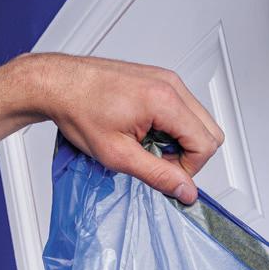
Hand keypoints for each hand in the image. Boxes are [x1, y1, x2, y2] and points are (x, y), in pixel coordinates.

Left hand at [20, 53, 223, 203]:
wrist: (58, 84)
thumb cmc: (79, 110)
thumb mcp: (117, 154)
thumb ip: (158, 175)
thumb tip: (185, 191)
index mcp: (165, 100)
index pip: (206, 144)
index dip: (188, 168)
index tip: (163, 172)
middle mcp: (171, 84)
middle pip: (210, 131)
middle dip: (189, 155)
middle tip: (157, 161)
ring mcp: (166, 79)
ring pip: (198, 120)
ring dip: (179, 140)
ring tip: (147, 145)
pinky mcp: (159, 79)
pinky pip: (183, 108)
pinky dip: (171, 126)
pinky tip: (144, 131)